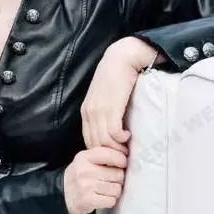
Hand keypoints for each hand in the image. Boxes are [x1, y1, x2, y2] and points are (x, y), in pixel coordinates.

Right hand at [63, 146, 126, 213]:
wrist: (63, 193)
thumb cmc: (80, 175)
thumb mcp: (85, 159)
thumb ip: (102, 155)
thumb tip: (125, 155)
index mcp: (84, 157)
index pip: (109, 154)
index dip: (121, 159)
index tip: (123, 163)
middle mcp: (84, 170)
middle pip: (117, 173)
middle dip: (119, 178)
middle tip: (112, 179)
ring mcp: (86, 185)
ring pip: (116, 188)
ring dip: (115, 191)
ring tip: (107, 189)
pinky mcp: (88, 200)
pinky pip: (111, 200)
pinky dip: (110, 200)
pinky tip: (103, 197)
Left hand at [81, 37, 161, 151]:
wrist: (120, 58)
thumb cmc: (115, 77)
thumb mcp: (103, 96)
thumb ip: (103, 112)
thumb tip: (111, 132)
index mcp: (85, 110)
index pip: (88, 140)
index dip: (101, 151)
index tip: (114, 153)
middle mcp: (89, 112)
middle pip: (95, 144)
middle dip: (109, 154)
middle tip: (123, 156)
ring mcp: (98, 110)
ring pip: (104, 142)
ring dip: (117, 149)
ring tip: (127, 147)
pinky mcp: (111, 107)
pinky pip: (114, 133)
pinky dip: (121, 139)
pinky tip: (128, 135)